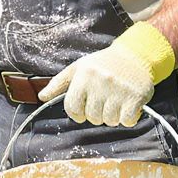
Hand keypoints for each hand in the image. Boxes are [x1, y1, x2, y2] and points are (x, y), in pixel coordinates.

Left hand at [38, 23, 175, 127]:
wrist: (135, 56)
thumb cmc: (103, 64)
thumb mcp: (78, 68)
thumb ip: (59, 83)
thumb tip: (41, 97)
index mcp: (83, 76)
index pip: (72, 108)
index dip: (77, 114)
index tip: (83, 110)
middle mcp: (100, 82)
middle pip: (92, 117)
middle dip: (97, 114)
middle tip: (104, 101)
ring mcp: (118, 90)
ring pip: (109, 121)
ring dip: (113, 117)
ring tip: (116, 102)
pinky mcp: (136, 97)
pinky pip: (127, 121)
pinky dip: (128, 118)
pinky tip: (128, 106)